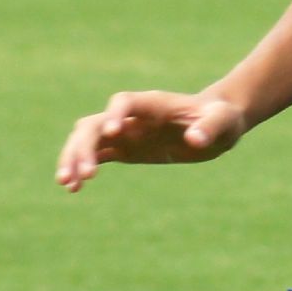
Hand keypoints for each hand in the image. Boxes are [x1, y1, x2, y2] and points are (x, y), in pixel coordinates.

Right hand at [56, 90, 251, 192]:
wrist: (215, 125)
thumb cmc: (221, 118)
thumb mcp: (223, 122)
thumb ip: (210, 128)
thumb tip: (194, 141)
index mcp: (153, 104)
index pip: (124, 102)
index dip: (115, 115)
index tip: (113, 133)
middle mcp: (132, 116)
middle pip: (96, 124)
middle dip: (85, 146)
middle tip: (84, 174)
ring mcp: (124, 132)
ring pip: (88, 140)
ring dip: (74, 158)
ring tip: (68, 184)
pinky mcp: (124, 148)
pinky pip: (96, 156)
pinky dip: (81, 169)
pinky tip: (73, 188)